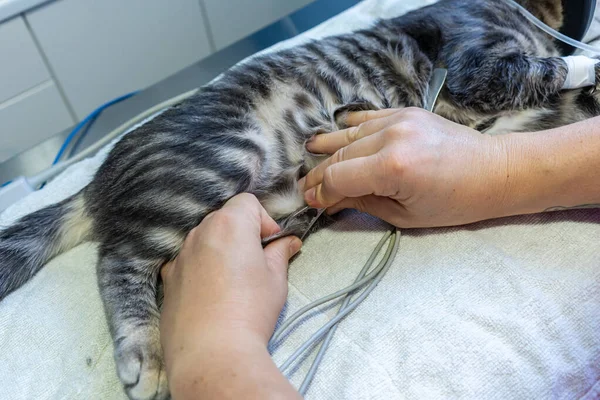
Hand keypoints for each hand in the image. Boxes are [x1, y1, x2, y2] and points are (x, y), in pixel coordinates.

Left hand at [160, 193, 301, 393]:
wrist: (212, 353)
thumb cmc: (250, 311)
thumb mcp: (275, 279)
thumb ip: (280, 253)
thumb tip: (288, 242)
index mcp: (229, 224)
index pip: (247, 202)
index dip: (263, 221)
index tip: (270, 246)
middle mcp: (200, 232)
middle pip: (224, 218)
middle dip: (242, 233)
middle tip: (255, 263)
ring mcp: (180, 255)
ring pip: (205, 239)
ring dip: (220, 249)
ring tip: (232, 282)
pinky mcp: (168, 277)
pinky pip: (187, 260)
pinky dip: (200, 267)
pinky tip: (210, 293)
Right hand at [300, 107, 508, 227]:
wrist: (494, 172)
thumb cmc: (455, 203)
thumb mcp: (405, 216)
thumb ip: (363, 204)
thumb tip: (331, 202)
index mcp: (392, 168)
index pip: (339, 178)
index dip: (322, 192)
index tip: (313, 202)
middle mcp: (391, 137)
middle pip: (339, 155)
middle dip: (320, 174)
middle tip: (307, 187)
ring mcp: (399, 120)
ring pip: (349, 133)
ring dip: (329, 146)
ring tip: (310, 151)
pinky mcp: (407, 112)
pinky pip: (369, 116)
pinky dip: (351, 125)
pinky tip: (338, 131)